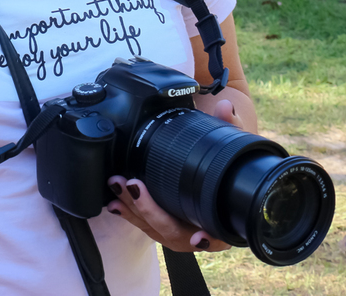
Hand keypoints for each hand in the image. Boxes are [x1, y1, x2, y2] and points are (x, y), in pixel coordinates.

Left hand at [106, 99, 240, 251]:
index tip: (197, 236)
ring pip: (156, 230)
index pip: (218, 236)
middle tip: (133, 186)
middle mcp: (202, 231)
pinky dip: (129, 214)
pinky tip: (114, 203)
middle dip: (152, 212)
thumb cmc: (226, 168)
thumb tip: (226, 107)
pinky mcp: (161, 224)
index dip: (208, 237)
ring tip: (117, 188)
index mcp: (224, 220)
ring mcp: (179, 230)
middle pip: (176, 233)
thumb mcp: (232, 147)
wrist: (218, 179)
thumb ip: (230, 126)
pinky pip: (144, 224)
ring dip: (134, 210)